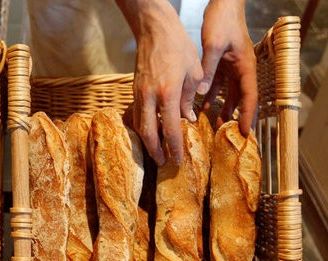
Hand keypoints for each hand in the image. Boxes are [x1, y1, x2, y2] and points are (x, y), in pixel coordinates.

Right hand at [117, 0, 203, 164]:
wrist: (154, 30)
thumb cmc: (178, 47)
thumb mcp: (193, 73)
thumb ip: (189, 100)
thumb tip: (188, 119)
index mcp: (168, 93)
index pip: (170, 129)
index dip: (174, 147)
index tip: (178, 161)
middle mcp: (150, 97)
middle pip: (148, 133)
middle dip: (155, 151)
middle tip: (163, 162)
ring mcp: (139, 94)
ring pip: (139, 125)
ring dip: (147, 141)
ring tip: (156, 151)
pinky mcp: (134, 90)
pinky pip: (136, 114)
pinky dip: (142, 126)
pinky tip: (150, 131)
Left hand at [198, 0, 257, 135]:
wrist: (223, 2)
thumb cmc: (223, 20)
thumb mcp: (214, 46)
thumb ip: (208, 70)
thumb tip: (202, 94)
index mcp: (245, 66)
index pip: (250, 97)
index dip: (247, 116)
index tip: (245, 133)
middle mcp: (242, 68)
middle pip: (242, 99)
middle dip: (237, 117)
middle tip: (231, 136)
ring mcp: (233, 66)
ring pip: (230, 93)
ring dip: (224, 109)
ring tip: (216, 126)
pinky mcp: (223, 63)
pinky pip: (219, 84)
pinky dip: (212, 96)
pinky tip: (202, 107)